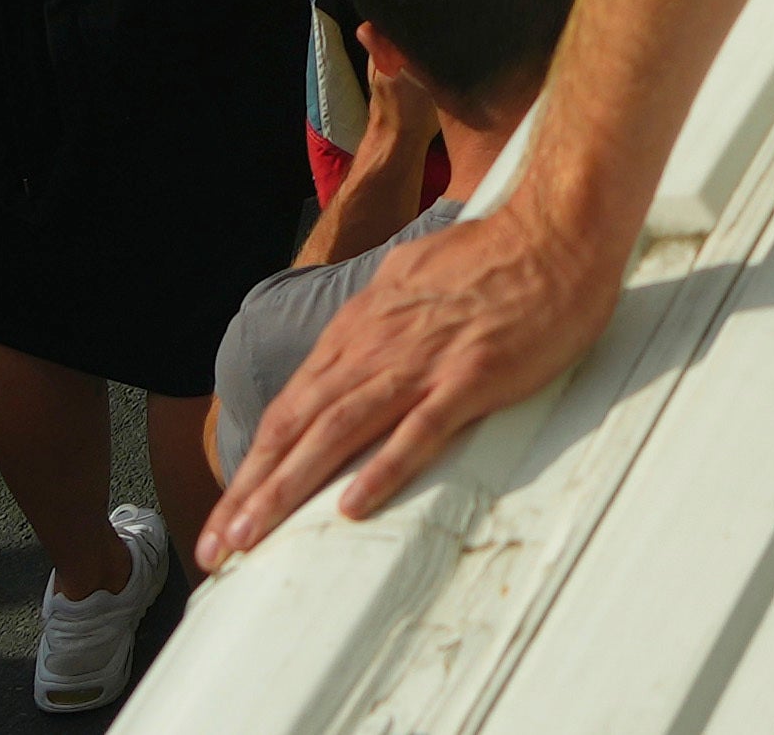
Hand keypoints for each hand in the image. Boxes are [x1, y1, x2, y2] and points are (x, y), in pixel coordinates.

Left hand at [195, 184, 632, 560]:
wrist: (559, 226)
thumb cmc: (497, 250)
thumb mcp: (413, 276)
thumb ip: (380, 316)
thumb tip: (356, 342)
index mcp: (363, 327)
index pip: (292, 405)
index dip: (254, 461)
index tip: (228, 508)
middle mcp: (378, 347)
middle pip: (297, 426)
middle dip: (249, 491)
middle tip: (214, 547)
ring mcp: (424, 362)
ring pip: (338, 432)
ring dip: (288, 488)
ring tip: (251, 537)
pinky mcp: (473, 375)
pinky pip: (419, 430)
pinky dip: (383, 469)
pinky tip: (353, 506)